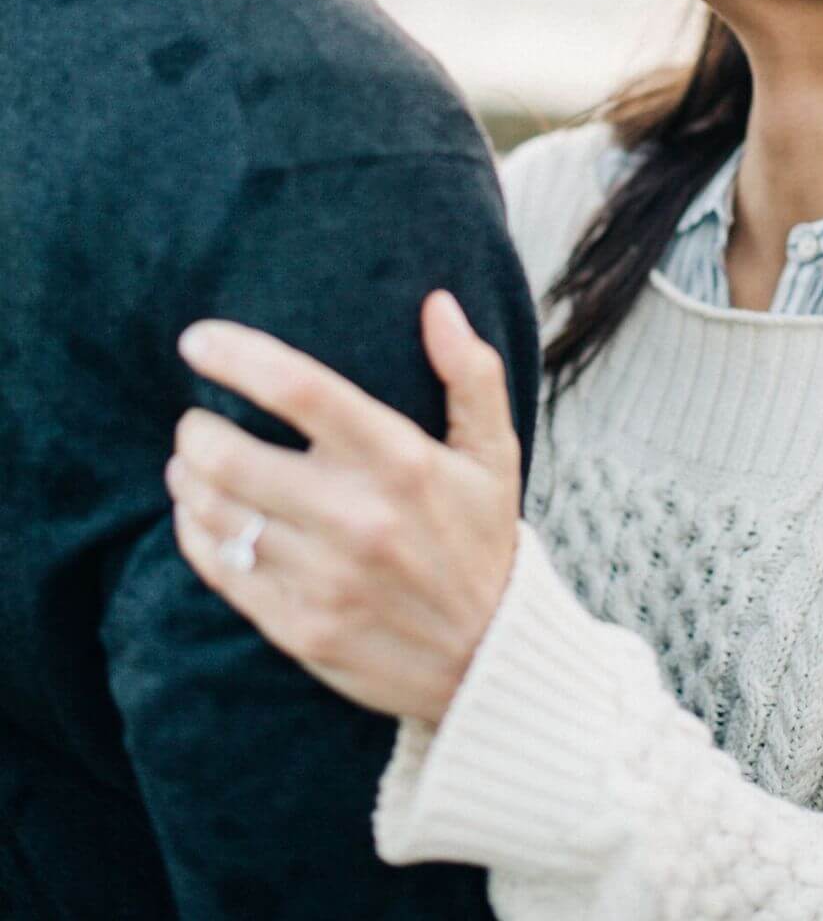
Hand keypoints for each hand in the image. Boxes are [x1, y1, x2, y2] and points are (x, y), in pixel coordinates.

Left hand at [166, 292, 520, 727]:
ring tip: (192, 461)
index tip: (197, 339)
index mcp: (401, 461)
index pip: (300, 389)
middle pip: (230, 456)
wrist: (490, 661)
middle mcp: (357, 518)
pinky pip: (220, 566)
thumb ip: (470, 371)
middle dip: (194, 428)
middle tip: (195, 419)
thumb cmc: (482, 539)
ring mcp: (324, 579)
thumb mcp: (493, 452)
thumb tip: (437, 303)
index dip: (237, 355)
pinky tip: (201, 512)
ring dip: (187, 477)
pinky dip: (195, 530)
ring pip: (216, 512)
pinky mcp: (299, 628)